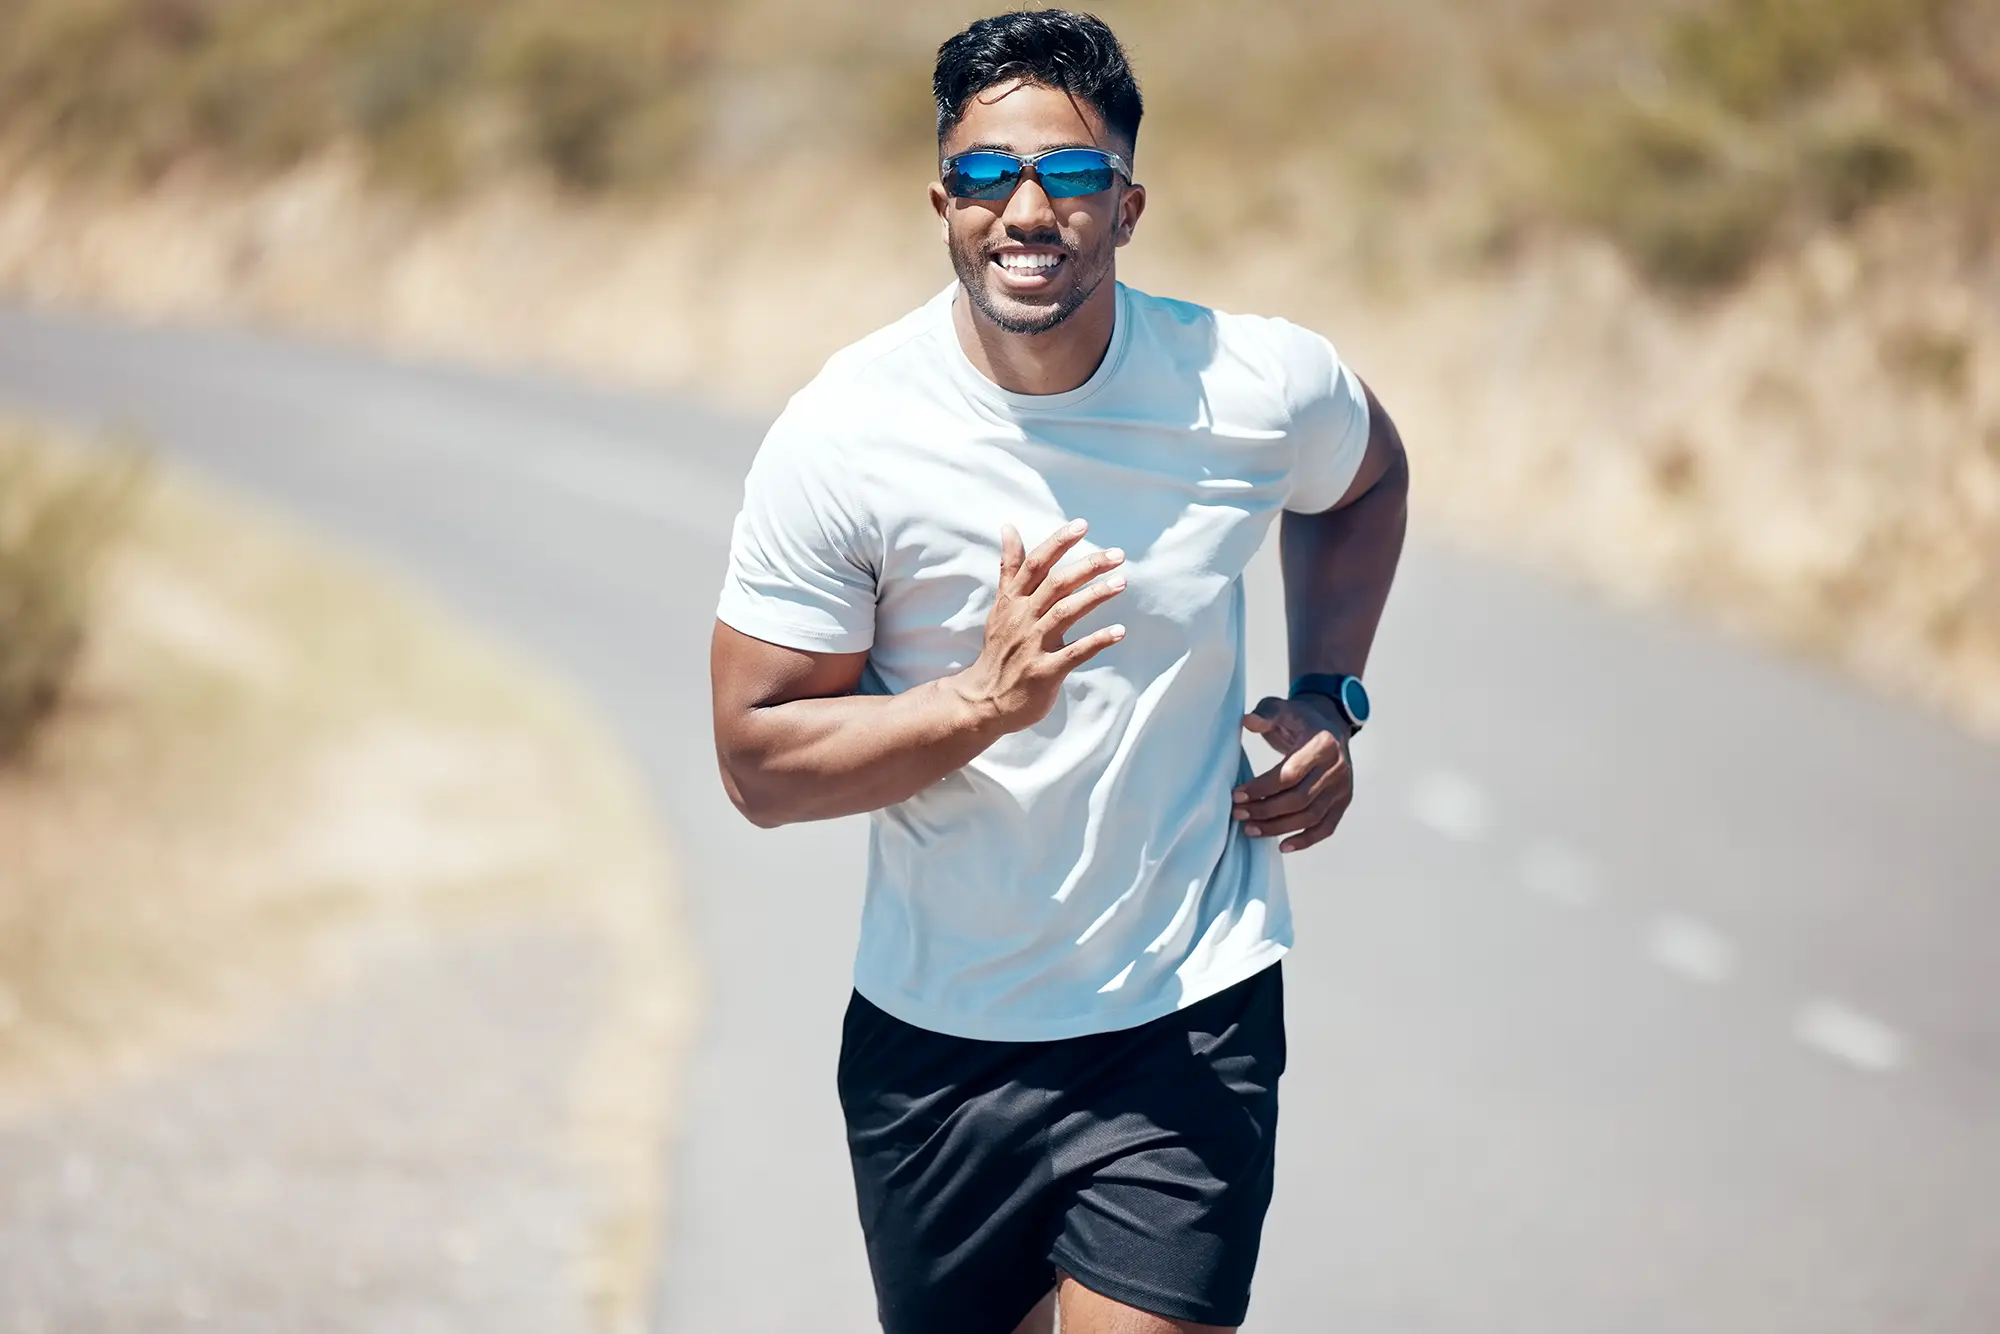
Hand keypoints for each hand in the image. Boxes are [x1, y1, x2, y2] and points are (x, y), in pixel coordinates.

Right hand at [955, 519, 1126, 731]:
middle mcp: (1023, 619)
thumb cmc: (1000, 649)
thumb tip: (1008, 527)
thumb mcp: (1001, 605)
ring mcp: (1033, 645)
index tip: (1082, 525)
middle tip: (1117, 555)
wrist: (983, 699)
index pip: (1035, 564)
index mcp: (1013, 601)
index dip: (1058, 542)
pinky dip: (1097, 641)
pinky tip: (1119, 631)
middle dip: (1087, 566)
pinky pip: (1075, 653)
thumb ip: (1010, 568)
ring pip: (1065, 613)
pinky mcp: (1045, 672)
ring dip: (1094, 596)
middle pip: (1056, 584)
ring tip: (1121, 582)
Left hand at [1233, 694, 1352, 852]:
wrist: (1331, 725)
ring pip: (1311, 817)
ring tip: (1250, 830)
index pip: (1290, 774)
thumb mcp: (1282, 708)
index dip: (1262, 788)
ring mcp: (1343, 787)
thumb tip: (1248, 721)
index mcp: (1322, 744)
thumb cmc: (1299, 719)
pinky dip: (1306, 840)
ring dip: (1279, 828)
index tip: (1236, 796)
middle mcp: (1337, 768)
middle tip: (1238, 815)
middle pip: (1300, 799)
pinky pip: (1326, 827)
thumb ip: (1265, 713)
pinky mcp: (1343, 801)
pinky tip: (1282, 846)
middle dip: (1265, 811)